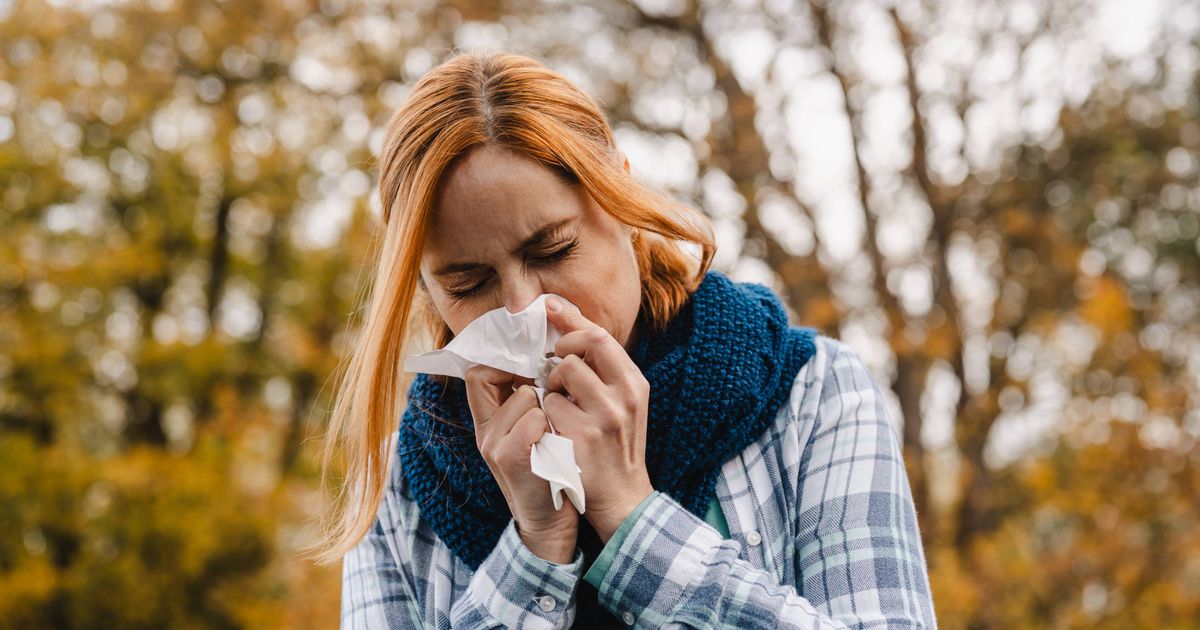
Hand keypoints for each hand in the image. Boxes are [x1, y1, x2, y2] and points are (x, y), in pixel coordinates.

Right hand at [464, 365, 578, 562]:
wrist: (550, 525)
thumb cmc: (549, 472)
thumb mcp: (530, 436)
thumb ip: (525, 405)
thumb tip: (542, 363)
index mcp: (488, 424)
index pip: (478, 373)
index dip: (504, 362)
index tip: (532, 369)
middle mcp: (485, 433)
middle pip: (492, 376)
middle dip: (526, 379)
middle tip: (548, 391)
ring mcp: (494, 445)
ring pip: (525, 395)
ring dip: (548, 405)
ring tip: (556, 430)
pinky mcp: (511, 458)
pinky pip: (534, 418)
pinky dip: (551, 426)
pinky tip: (557, 445)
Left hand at [542, 297, 654, 542]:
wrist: (622, 499)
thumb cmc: (616, 448)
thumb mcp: (624, 405)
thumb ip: (605, 372)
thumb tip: (572, 330)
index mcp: (636, 385)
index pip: (603, 336)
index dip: (573, 319)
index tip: (550, 307)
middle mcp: (625, 396)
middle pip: (587, 344)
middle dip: (562, 346)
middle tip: (552, 361)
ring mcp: (605, 416)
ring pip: (563, 372)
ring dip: (551, 383)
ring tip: (558, 402)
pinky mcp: (582, 436)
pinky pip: (550, 406)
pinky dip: (546, 412)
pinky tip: (555, 427)